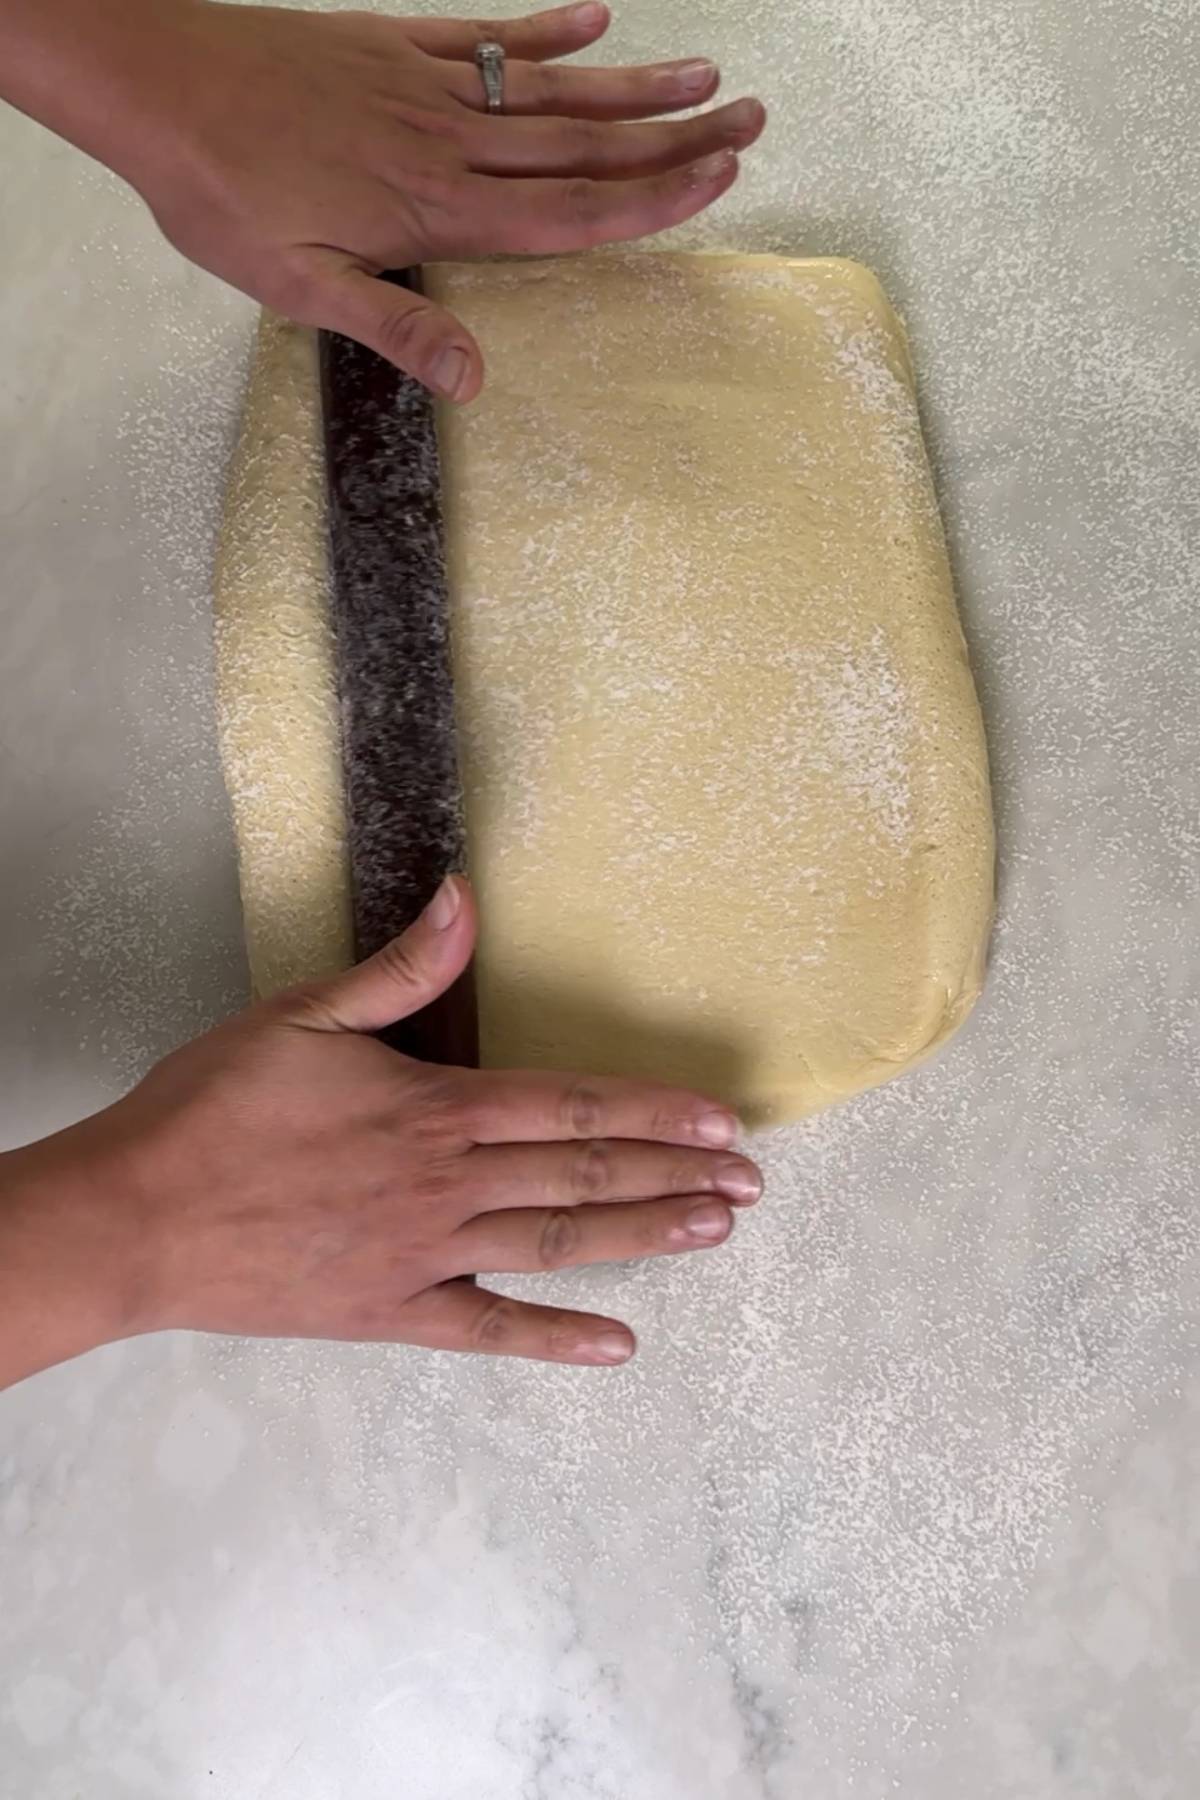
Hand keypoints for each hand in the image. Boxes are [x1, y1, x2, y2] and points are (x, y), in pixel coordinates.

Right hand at [0, 878, 760, 1386]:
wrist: (135, 1218)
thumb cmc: (211, 1110)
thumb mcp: (300, 1016)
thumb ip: (400, 971)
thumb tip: (464, 900)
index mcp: (433, 1107)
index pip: (571, 1103)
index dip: (655, 1111)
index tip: (722, 1121)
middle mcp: (446, 1184)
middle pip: (583, 1174)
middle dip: (675, 1175)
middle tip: (750, 1184)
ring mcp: (425, 1255)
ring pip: (556, 1242)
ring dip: (642, 1237)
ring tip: (713, 1233)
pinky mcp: (391, 1312)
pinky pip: (488, 1331)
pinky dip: (554, 1338)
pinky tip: (618, 1345)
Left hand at [107, 2, 764, 397]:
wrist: (157, 81)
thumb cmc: (219, 192)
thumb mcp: (296, 286)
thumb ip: (394, 325)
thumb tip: (473, 378)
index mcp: (433, 210)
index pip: (565, 212)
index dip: (647, 201)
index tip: (717, 183)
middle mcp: (446, 143)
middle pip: (580, 146)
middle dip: (672, 138)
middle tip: (749, 122)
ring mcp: (425, 86)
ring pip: (550, 90)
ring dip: (633, 86)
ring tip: (706, 77)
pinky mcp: (394, 43)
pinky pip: (486, 35)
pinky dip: (543, 27)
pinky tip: (594, 17)